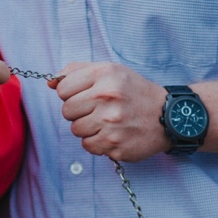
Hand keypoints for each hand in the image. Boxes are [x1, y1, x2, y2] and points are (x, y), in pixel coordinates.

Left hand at [54, 62, 170, 162]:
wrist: (166, 116)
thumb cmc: (133, 92)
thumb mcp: (110, 71)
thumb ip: (77, 72)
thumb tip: (50, 83)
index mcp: (105, 75)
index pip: (63, 89)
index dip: (71, 94)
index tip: (86, 96)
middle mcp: (107, 97)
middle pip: (67, 111)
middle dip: (78, 112)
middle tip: (97, 110)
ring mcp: (111, 123)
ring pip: (76, 130)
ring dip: (87, 128)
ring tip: (106, 122)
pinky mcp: (114, 144)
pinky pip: (88, 146)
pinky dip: (97, 142)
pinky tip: (111, 134)